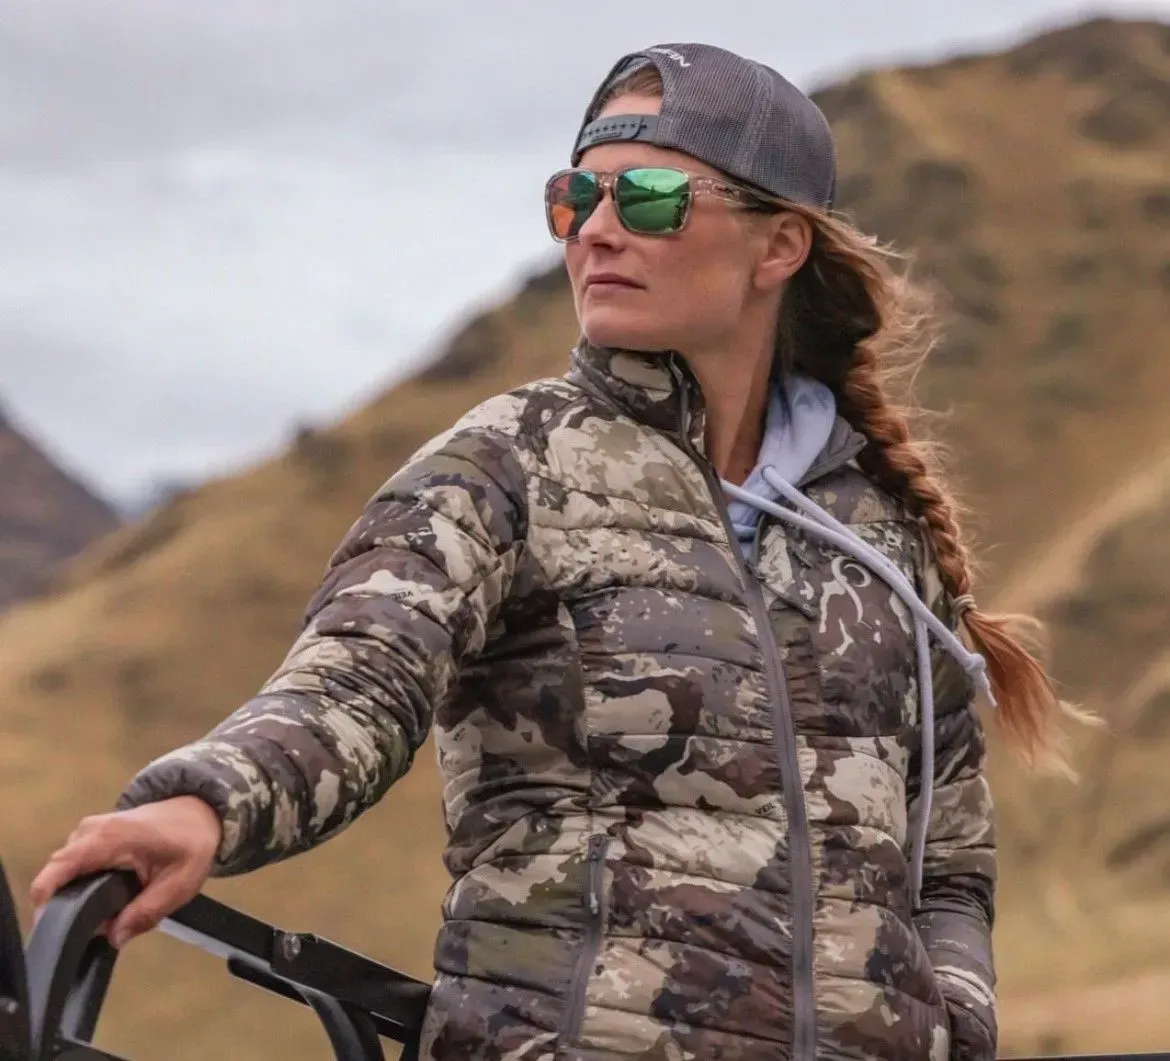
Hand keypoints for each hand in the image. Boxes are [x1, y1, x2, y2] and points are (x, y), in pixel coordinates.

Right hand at [29, 796, 222, 948]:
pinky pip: (75, 865)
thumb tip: (113, 938)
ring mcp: (88, 830)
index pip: (59, 867)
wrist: (200, 812)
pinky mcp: (91, 835)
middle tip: (94, 931)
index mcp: (110, 838)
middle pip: (58, 875)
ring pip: (66, 872)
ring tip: (108, 916)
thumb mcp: (179, 883)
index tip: (50, 931)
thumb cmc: (192, 844)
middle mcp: (90, 830)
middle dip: (69, 907)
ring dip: (79, 897)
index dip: (46, 900)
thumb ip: (146, 912)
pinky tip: (108, 900)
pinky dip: (85, 885)